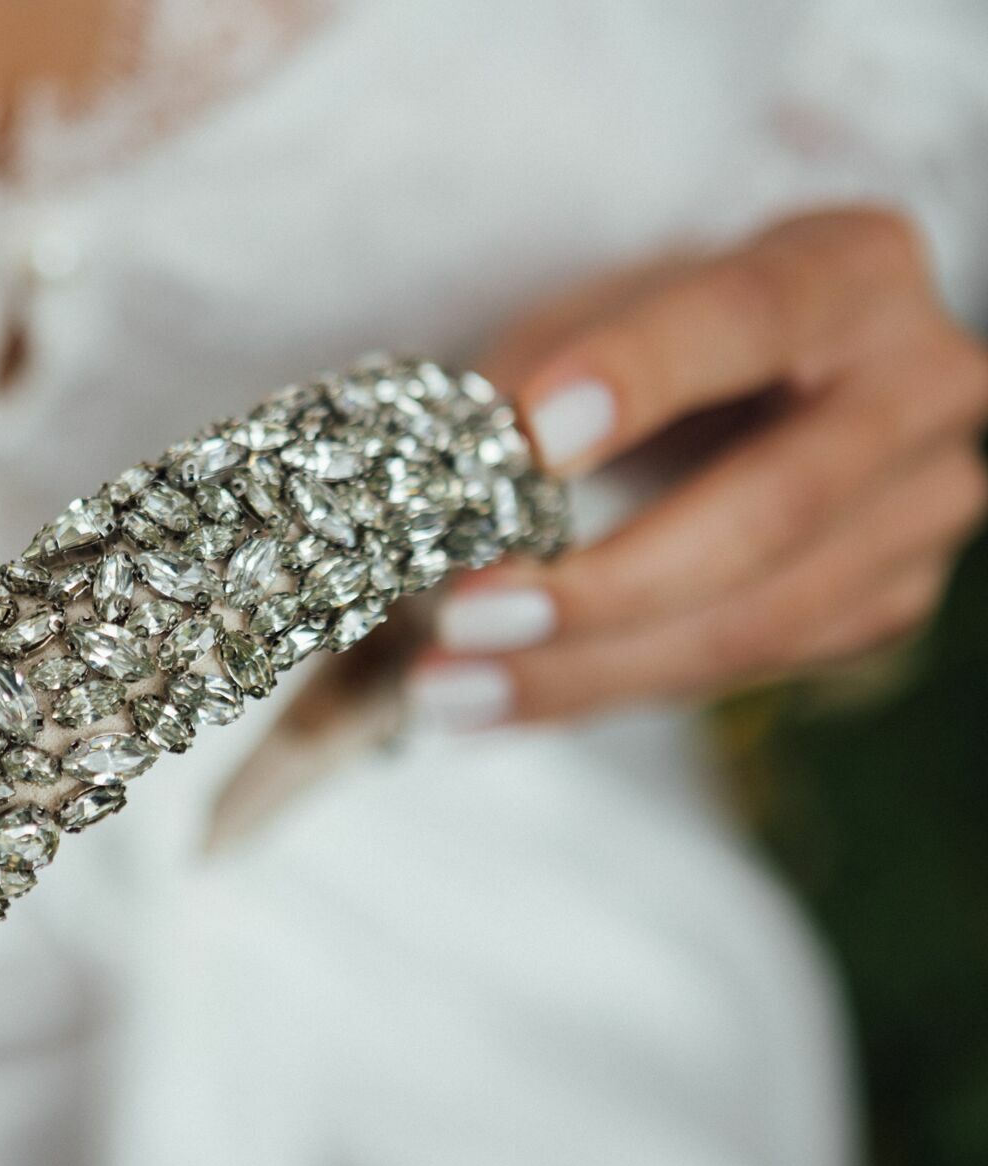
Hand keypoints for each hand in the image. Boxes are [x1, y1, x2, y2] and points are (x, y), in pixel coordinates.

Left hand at [409, 207, 987, 727]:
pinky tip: (497, 699)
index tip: (535, 435)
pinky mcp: (888, 601)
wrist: (757, 378)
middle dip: (604, 581)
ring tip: (450, 687)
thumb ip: (529, 379)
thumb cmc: (655, 332)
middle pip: (772, 507)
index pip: (750, 317)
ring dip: (586, 670)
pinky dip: (605, 690)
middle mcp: (919, 386)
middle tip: (466, 616)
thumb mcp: (589, 313)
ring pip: (757, 621)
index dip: (643, 376)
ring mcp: (920, 507)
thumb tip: (443, 471)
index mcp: (849, 267)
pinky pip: (743, 669)